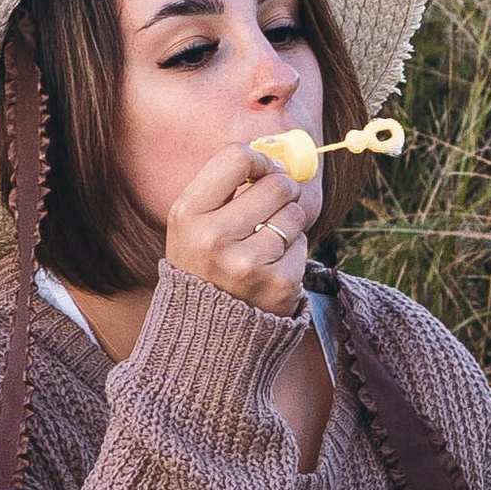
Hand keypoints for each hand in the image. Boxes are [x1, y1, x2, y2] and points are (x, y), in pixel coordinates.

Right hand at [164, 141, 318, 317]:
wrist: (206, 333)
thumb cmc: (203, 265)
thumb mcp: (191, 224)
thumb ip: (223, 187)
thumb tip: (276, 156)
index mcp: (187, 214)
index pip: (236, 157)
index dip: (259, 161)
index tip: (262, 172)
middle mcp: (214, 239)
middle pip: (277, 184)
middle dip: (281, 191)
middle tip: (271, 207)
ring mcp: (247, 264)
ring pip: (294, 214)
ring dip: (287, 224)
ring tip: (264, 244)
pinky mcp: (278, 284)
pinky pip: (303, 245)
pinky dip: (293, 252)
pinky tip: (270, 267)